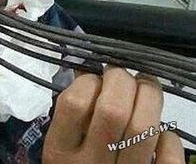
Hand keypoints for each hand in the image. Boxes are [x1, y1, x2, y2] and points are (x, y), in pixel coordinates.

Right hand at [43, 67, 183, 163]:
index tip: (94, 79)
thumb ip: (71, 117)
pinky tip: (159, 130)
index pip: (74, 103)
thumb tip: (92, 73)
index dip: (89, 80)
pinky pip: (169, 157)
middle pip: (113, 110)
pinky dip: (169, 136)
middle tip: (123, 75)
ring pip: (145, 128)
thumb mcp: (60, 148)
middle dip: (123, 81)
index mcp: (60, 153)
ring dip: (150, 97)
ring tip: (146, 87)